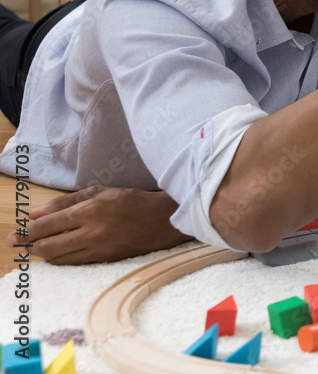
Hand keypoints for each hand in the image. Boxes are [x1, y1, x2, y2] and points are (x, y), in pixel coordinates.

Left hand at [5, 186, 192, 263]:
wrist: (163, 220)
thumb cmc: (133, 202)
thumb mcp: (101, 192)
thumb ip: (66, 202)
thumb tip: (36, 213)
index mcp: (89, 211)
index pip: (47, 225)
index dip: (28, 231)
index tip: (17, 234)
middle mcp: (91, 232)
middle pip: (48, 246)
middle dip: (30, 245)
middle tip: (19, 243)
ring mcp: (99, 249)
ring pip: (59, 258)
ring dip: (44, 254)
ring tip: (38, 248)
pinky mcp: (105, 260)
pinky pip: (74, 263)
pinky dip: (62, 259)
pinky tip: (58, 254)